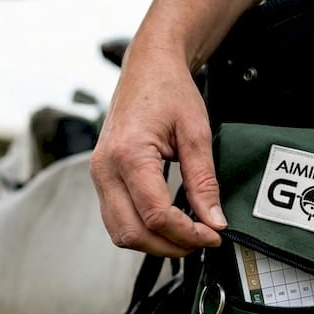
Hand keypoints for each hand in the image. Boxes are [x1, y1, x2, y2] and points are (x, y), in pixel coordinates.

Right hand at [90, 45, 226, 257]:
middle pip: (132, 232)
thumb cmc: (168, 90)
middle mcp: (105, 168)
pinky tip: (167, 225)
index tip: (212, 234)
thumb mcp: (196, 133)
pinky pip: (116, 219)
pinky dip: (142, 230)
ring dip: (154, 243)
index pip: (156, 215)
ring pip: (120, 233)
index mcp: (128, 154)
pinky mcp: (102, 178)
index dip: (187, 233)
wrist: (147, 67)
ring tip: (186, 236)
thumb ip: (204, 181)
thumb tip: (213, 221)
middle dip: (170, 246)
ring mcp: (99, 175)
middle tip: (202, 240)